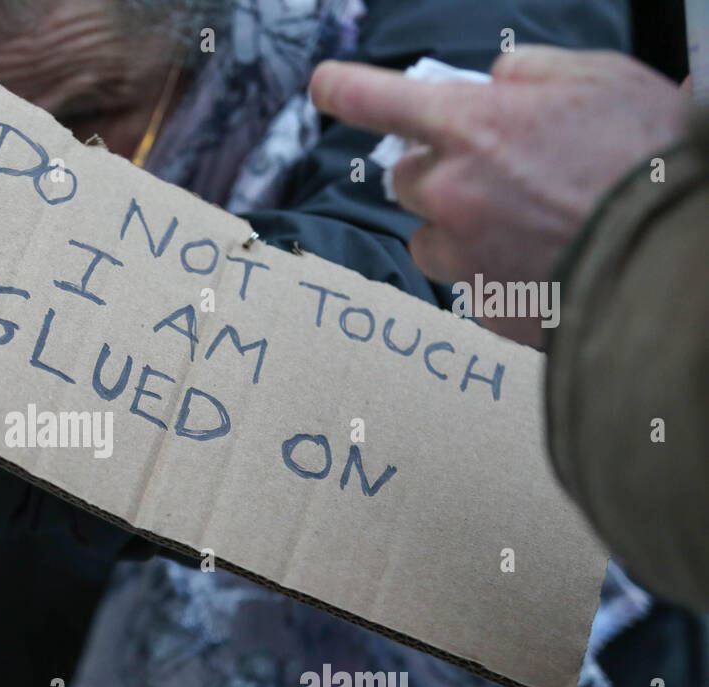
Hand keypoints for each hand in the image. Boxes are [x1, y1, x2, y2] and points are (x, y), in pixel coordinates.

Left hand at [310, 47, 687, 344]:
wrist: (677, 254)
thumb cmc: (647, 156)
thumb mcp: (597, 80)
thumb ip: (528, 74)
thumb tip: (493, 81)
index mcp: (472, 124)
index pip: (377, 99)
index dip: (343, 89)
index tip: (322, 86)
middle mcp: (452, 190)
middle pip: (406, 178)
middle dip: (440, 172)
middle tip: (501, 174)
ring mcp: (463, 252)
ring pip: (429, 236)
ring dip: (459, 228)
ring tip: (527, 224)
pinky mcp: (481, 303)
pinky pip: (468, 281)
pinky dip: (492, 271)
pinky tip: (542, 261)